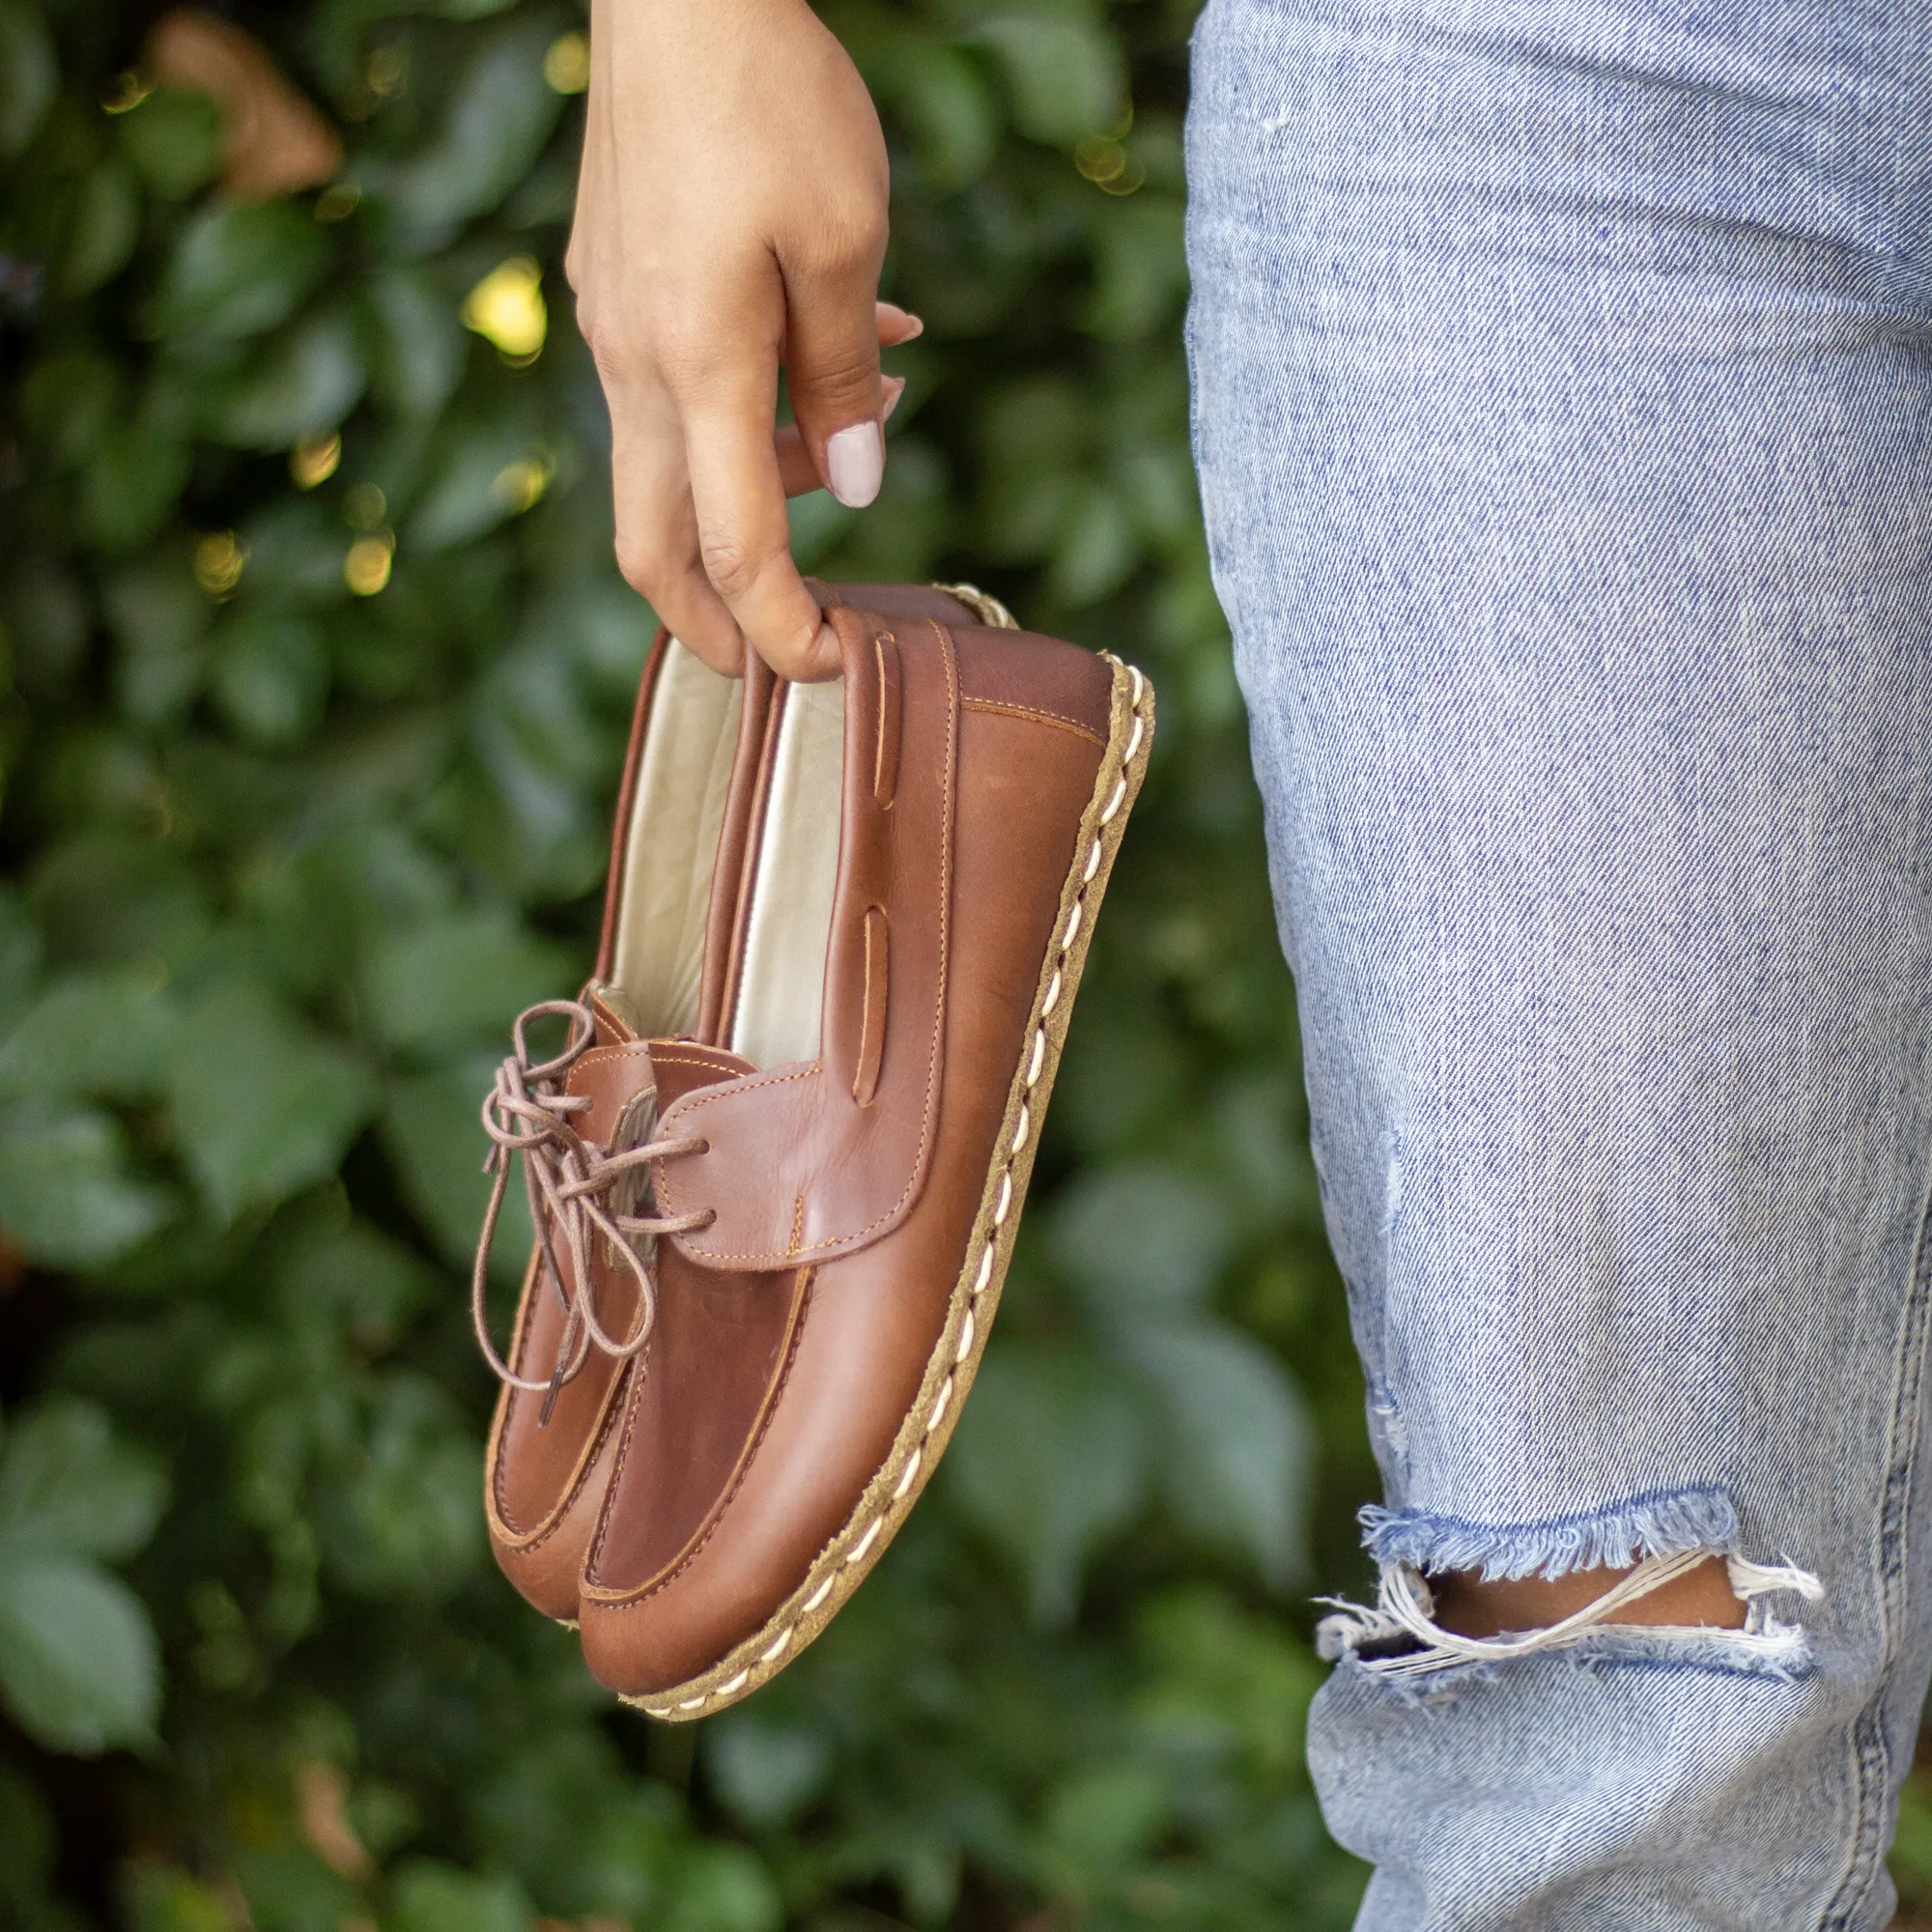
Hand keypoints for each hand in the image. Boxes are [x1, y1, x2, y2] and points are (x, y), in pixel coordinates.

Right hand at [567, 0, 911, 680]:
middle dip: (714, 619)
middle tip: (779, 651)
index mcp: (695, 368)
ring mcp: (611, 326)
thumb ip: (844, 374)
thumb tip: (853, 481)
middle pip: (652, 546)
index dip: (779, 627)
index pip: (730, 550)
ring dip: (756, 485)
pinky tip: (826, 345)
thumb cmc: (771, 98)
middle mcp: (633, 365)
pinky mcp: (613, 287)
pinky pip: (669, 388)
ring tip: (855, 420)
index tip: (828, 667)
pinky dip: (741, 409)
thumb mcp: (845, 241)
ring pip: (667, 466)